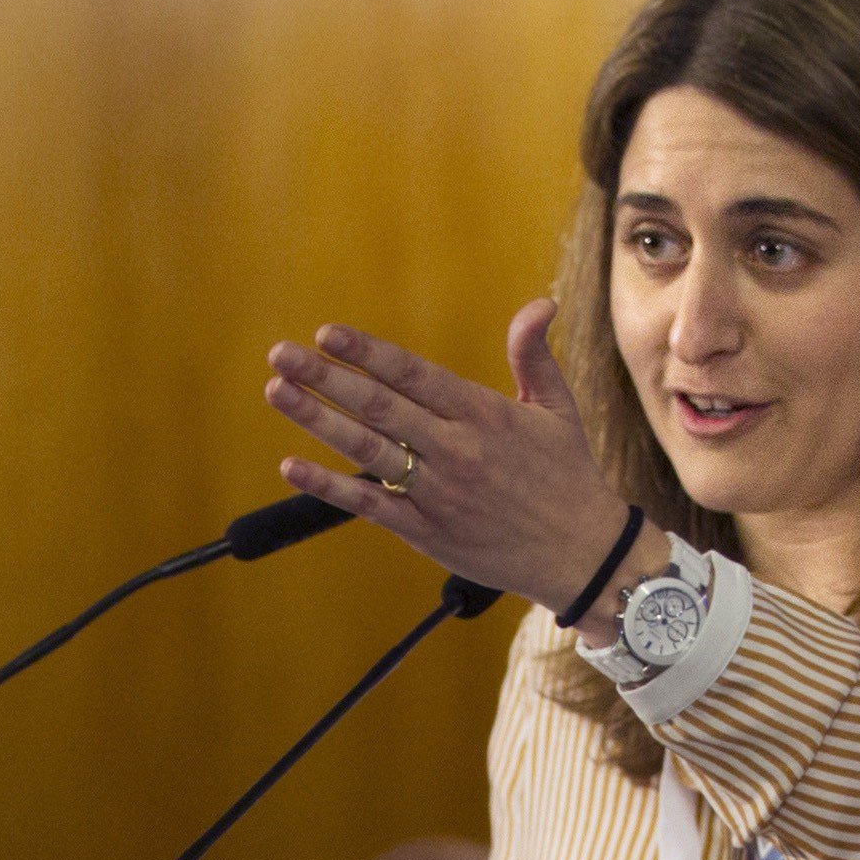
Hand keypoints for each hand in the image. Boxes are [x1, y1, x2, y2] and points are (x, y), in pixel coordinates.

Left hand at [266, 302, 639, 620]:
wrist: (581, 554)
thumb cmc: (568, 477)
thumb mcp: (558, 409)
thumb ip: (534, 356)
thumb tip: (540, 304)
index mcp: (483, 413)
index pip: (413, 373)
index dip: (367, 352)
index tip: (327, 334)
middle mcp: (455, 449)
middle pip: (379, 406)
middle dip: (325, 377)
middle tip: (280, 353)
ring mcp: (437, 492)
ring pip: (366, 450)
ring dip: (317, 419)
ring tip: (278, 392)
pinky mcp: (426, 531)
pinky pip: (369, 505)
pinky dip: (328, 487)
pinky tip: (291, 466)